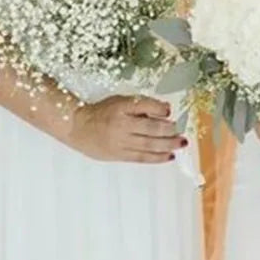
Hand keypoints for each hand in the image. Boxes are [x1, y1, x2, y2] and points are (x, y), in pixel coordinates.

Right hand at [67, 95, 185, 163]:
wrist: (78, 127)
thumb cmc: (102, 112)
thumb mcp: (121, 101)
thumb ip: (141, 105)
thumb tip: (164, 112)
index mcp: (122, 108)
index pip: (146, 107)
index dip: (161, 110)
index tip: (170, 111)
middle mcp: (122, 125)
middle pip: (151, 128)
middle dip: (170, 130)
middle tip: (181, 131)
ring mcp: (120, 142)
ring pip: (149, 145)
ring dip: (168, 145)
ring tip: (181, 144)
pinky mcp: (119, 155)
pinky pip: (141, 157)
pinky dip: (157, 157)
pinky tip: (169, 156)